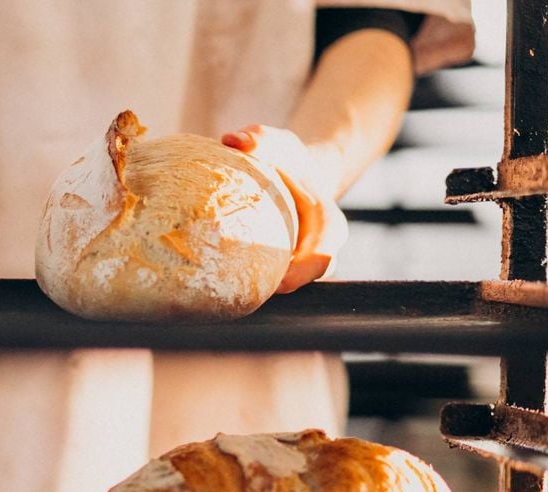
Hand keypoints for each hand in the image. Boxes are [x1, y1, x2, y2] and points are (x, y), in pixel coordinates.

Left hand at [221, 124, 347, 293]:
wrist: (291, 172)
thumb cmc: (284, 159)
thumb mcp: (276, 143)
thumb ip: (258, 139)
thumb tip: (232, 140)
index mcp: (327, 223)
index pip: (322, 255)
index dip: (301, 273)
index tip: (277, 284)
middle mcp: (320, 247)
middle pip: (305, 279)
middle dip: (278, 288)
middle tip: (245, 295)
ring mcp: (303, 260)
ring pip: (288, 284)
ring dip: (263, 291)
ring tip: (230, 295)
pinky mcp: (283, 265)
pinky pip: (271, 280)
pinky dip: (251, 284)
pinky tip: (220, 285)